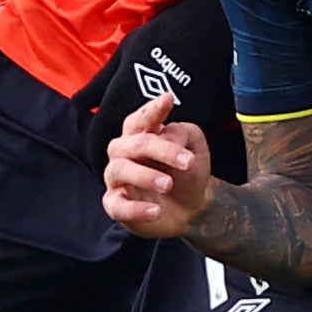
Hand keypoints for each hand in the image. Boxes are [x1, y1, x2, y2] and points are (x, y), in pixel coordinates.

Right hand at [102, 91, 213, 237]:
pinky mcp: (116, 205)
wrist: (192, 209)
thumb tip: (167, 136)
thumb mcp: (195, 147)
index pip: (141, 119)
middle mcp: (124, 153)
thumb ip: (183, 133)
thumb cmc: (187, 173)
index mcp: (141, 135)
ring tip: (168, 185)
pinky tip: (155, 211)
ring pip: (119, 169)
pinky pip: (117, 205)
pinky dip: (135, 208)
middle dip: (161, 150)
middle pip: (134, 143)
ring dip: (144, 175)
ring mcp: (117, 179)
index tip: (168, 100)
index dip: (152, 110)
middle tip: (187, 162)